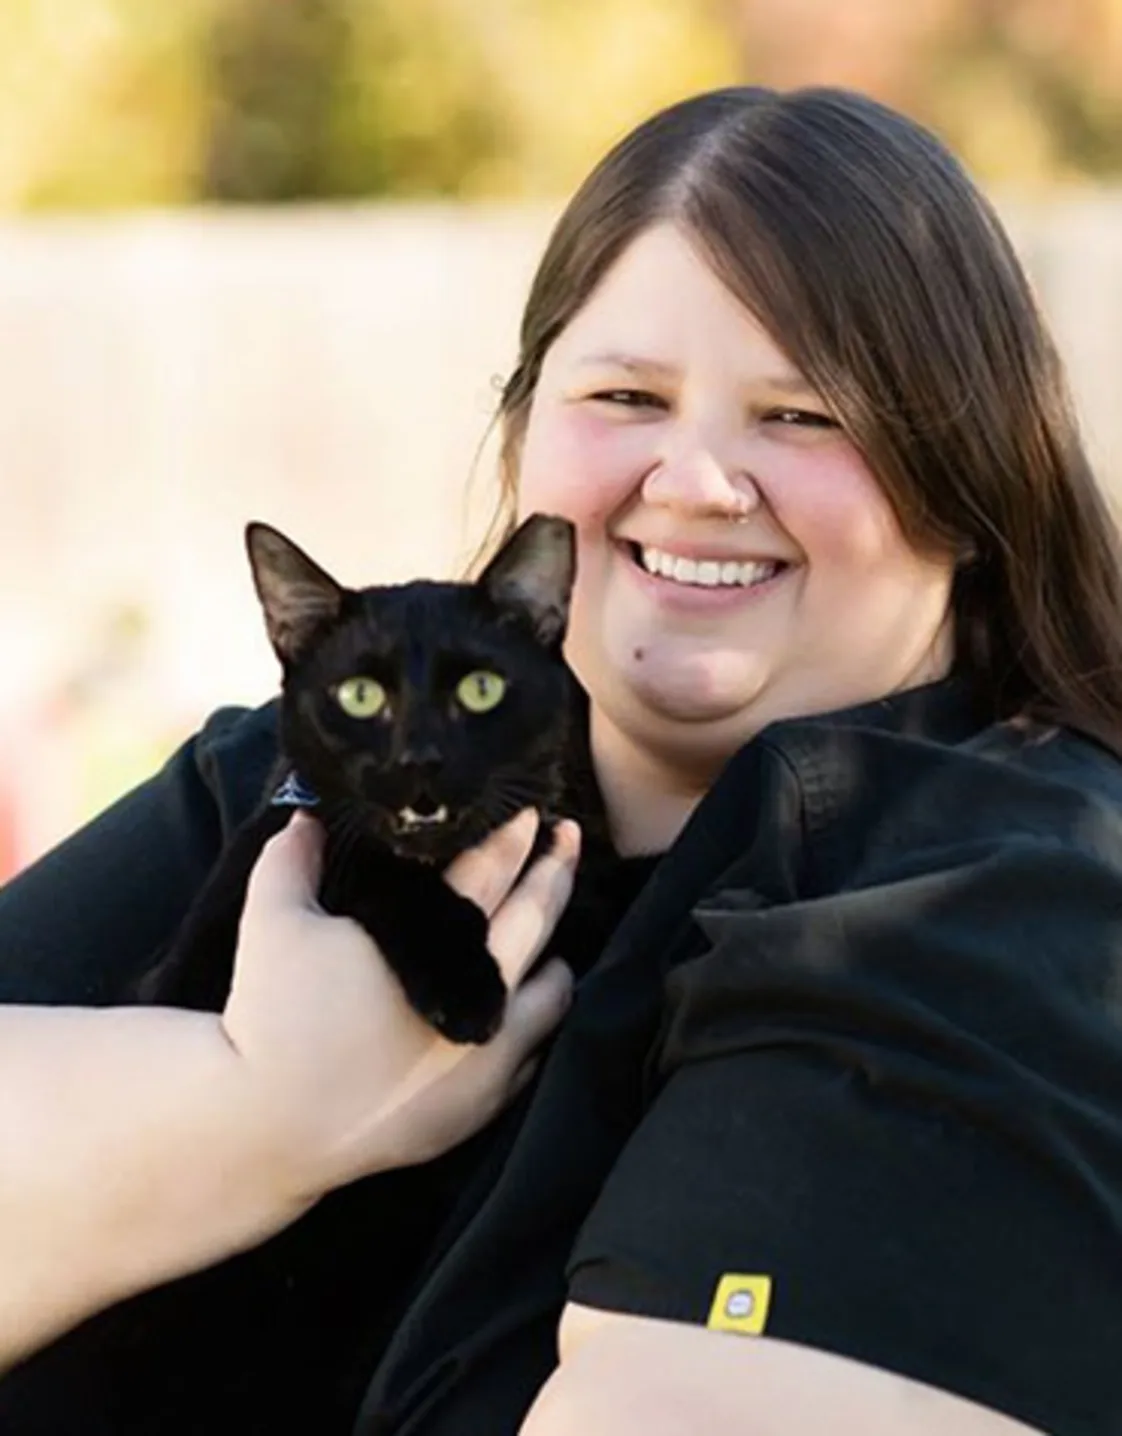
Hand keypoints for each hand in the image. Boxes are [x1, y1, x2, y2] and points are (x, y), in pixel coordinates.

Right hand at [221, 808, 578, 1204]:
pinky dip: (537, 1017)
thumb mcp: (272, 923)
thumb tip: (308, 815)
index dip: (515, 836)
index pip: (491, 871)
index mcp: (435, 940)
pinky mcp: (484, 1100)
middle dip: (557, 872)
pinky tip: (526, 1002)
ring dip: (553, 951)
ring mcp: (489, 1049)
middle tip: (571, 839)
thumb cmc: (274, 1019)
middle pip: (538, 918)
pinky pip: (536, 1048)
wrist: (271, 1127)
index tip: (532, 812)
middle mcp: (478, 991)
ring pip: (554, 989)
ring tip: (549, 929)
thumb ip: (292, 859)